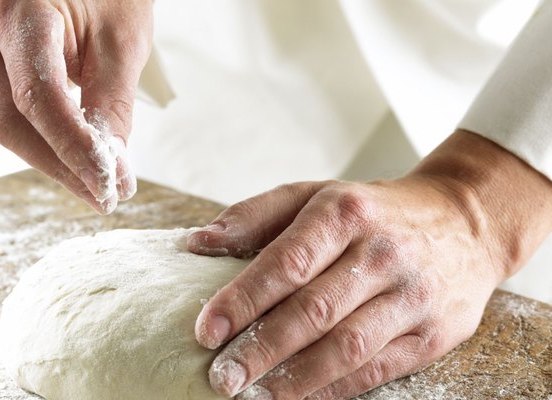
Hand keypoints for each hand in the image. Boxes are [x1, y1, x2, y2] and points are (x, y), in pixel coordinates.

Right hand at [0, 0, 152, 213]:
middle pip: (10, 122)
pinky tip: (63, 145)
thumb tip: (111, 169)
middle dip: (61, 167)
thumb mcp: (121, 43)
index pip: (39, 97)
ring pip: (2, 128)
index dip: (73, 149)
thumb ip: (112, 105)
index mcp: (17, 10)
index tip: (107, 185)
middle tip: (105, 196)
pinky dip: (34, 141)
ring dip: (50, 159)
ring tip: (95, 173)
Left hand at [188, 131, 551, 398]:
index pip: (286, 262)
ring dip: (294, 378)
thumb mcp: (314, 194)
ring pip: (346, 346)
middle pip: (313, 310)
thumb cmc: (372, 211)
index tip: (205, 331)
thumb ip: (253, 217)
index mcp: (344, 212)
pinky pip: (377, 368)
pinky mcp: (434, 332)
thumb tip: (194, 243)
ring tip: (253, 396)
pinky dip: (333, 389)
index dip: (242, 300)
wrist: (466, 223)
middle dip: (261, 349)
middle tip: (221, 377)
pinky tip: (299, 398)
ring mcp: (412, 295)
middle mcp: (381, 252)